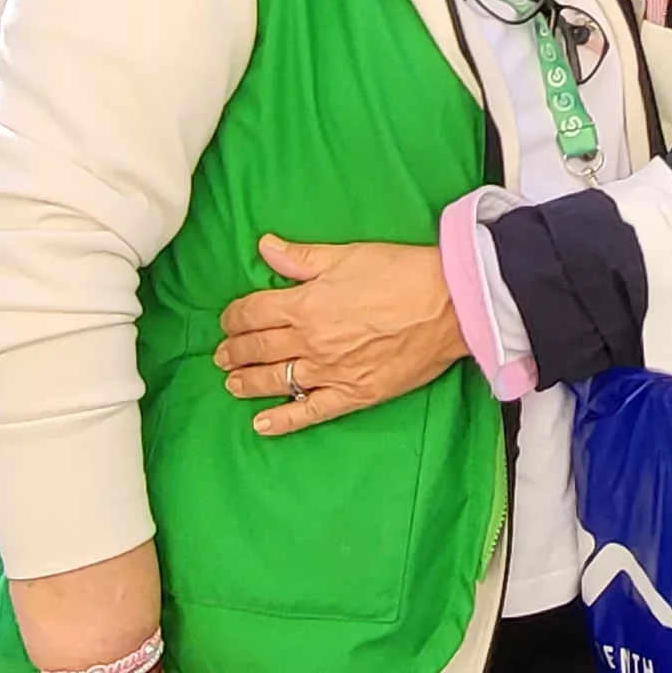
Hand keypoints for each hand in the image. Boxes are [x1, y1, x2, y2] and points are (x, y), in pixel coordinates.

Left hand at [214, 237, 465, 435]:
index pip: (254, 312)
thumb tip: (264, 247)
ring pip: (275, 380)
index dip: (234, 316)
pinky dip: (283, 421)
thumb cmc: (402, 274)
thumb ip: (301, 258)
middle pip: (258, 348)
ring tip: (231, 382)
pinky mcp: (353, 395)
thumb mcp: (348, 255)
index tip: (228, 320)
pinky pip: (310, 412)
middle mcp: (311, 342)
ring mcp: (330, 372)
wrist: (450, 307)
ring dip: (247, 382)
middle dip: (234, 351)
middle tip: (221, 354)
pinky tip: (261, 425)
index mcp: (306, 304)